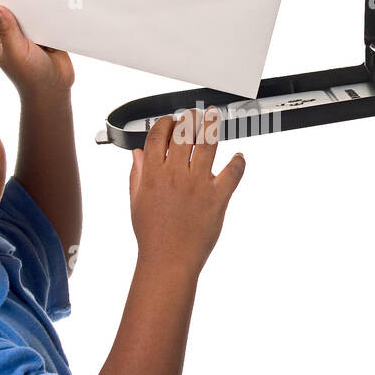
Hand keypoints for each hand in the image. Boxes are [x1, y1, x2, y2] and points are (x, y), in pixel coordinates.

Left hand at [0, 4, 74, 98]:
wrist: (55, 89)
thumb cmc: (30, 76)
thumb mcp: (15, 52)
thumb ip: (7, 30)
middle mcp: (12, 35)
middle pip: (13, 10)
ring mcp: (30, 34)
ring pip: (31, 13)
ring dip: (35, 4)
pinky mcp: (47, 34)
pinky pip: (47, 18)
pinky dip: (50, 12)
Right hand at [128, 107, 245, 275]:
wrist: (168, 261)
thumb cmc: (152, 236)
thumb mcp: (136, 202)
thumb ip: (137, 174)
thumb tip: (137, 154)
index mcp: (153, 174)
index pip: (157, 135)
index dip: (165, 122)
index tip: (170, 120)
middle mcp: (175, 175)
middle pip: (184, 133)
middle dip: (189, 118)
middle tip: (195, 114)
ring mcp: (197, 185)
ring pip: (207, 143)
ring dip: (211, 125)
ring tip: (213, 117)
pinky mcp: (217, 197)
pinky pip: (233, 172)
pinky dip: (238, 162)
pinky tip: (238, 157)